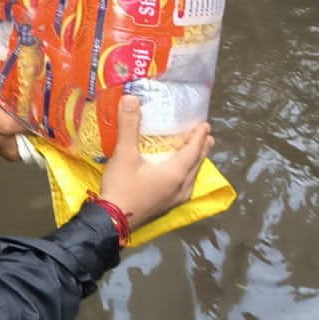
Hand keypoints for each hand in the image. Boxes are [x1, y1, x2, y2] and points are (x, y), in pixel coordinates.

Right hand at [99, 96, 211, 232]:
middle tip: (207, 137)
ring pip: (191, 177)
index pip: (193, 151)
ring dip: (195, 163)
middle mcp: (180, 186)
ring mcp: (174, 199)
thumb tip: (131, 98)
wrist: (111, 221)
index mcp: (175, 173)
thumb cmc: (122, 186)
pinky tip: (180, 176)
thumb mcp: (124, 154)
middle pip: (196, 165)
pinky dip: (187, 175)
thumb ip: (129, 126)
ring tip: (198, 154)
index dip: (198, 137)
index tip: (205, 125)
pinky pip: (184, 186)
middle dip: (201, 150)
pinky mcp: (166, 206)